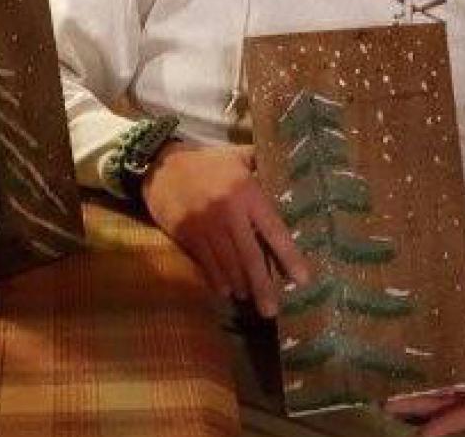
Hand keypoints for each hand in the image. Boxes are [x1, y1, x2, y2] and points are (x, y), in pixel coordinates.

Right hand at [141, 142, 309, 315]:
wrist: (162, 165)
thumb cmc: (205, 162)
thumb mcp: (235, 155)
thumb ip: (259, 160)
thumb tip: (284, 161)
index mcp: (247, 193)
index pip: (273, 230)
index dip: (289, 256)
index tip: (302, 279)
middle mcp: (229, 213)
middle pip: (251, 257)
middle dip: (263, 286)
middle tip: (272, 310)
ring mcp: (206, 226)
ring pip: (229, 264)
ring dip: (241, 285)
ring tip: (250, 298)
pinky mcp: (187, 235)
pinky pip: (206, 263)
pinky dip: (218, 280)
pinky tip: (226, 290)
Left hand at [385, 319, 464, 435]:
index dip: (446, 423)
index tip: (423, 434)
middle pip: (444, 410)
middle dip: (417, 409)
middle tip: (388, 406)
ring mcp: (464, 393)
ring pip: (434, 399)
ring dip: (411, 399)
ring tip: (383, 397)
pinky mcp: (453, 380)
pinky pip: (432, 386)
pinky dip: (416, 385)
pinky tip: (395, 381)